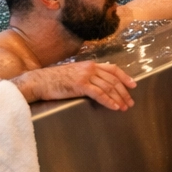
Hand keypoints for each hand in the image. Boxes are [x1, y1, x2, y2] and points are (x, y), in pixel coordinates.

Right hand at [19, 61, 137, 110]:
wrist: (38, 81)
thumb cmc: (54, 80)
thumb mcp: (74, 73)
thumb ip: (87, 76)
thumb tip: (99, 84)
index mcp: (90, 65)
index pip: (113, 69)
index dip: (125, 77)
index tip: (133, 85)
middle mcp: (90, 68)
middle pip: (113, 80)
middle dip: (124, 92)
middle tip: (130, 102)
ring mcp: (85, 75)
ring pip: (108, 87)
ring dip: (118, 98)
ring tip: (124, 107)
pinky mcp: (80, 85)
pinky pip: (99, 93)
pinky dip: (108, 101)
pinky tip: (114, 107)